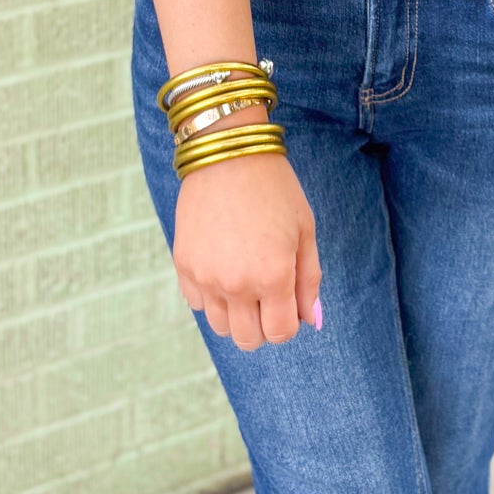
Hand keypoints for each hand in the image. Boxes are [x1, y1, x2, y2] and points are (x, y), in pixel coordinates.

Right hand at [172, 112, 321, 350]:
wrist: (227, 153)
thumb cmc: (274, 189)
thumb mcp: (304, 230)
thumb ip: (309, 280)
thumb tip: (310, 320)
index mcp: (273, 276)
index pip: (280, 333)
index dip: (288, 321)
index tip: (286, 299)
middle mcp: (237, 284)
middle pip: (248, 339)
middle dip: (262, 324)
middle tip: (266, 292)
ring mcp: (206, 277)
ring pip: (220, 327)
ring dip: (235, 313)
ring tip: (243, 276)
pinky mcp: (183, 266)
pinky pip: (198, 303)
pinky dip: (210, 295)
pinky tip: (221, 264)